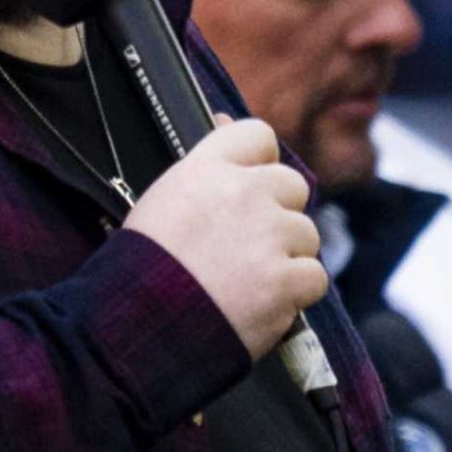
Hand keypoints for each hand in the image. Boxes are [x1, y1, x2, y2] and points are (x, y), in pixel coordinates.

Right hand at [123, 118, 326, 362]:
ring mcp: (269, 236)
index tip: (250, 186)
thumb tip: (227, 123)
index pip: (258, 136)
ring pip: (307, 235)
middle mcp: (244, 193)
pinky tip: (263, 303)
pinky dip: (295, 294)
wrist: (137, 328)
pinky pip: (314, 277)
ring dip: (287, 257)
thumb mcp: (160, 201)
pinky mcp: (285, 280)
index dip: (259, 164)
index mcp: (207, 169)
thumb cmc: (141, 268)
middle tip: (249, 245)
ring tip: (248, 282)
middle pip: (293, 186)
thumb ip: (202, 171)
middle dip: (279, 214)